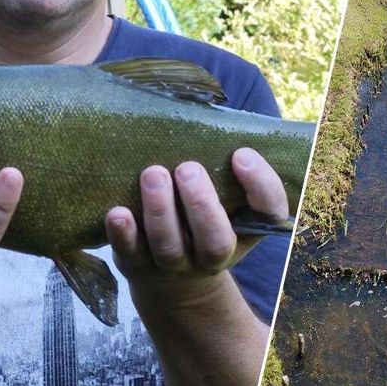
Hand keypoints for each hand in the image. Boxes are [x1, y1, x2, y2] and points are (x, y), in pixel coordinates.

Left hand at [104, 147, 286, 307]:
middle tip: (188, 168)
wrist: (170, 275)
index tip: (242, 154)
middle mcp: (213, 254)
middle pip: (215, 241)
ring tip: (153, 174)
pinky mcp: (138, 265)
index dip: (261, 186)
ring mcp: (176, 264)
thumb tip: (208, 110)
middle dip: (201, 204)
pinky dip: (123, 234)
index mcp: (244, 230)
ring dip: (160, 210)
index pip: (269, 213)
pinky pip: (130, 254)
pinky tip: (117, 212)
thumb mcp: (224, 196)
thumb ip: (222, 165)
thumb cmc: (200, 215)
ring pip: (169, 246)